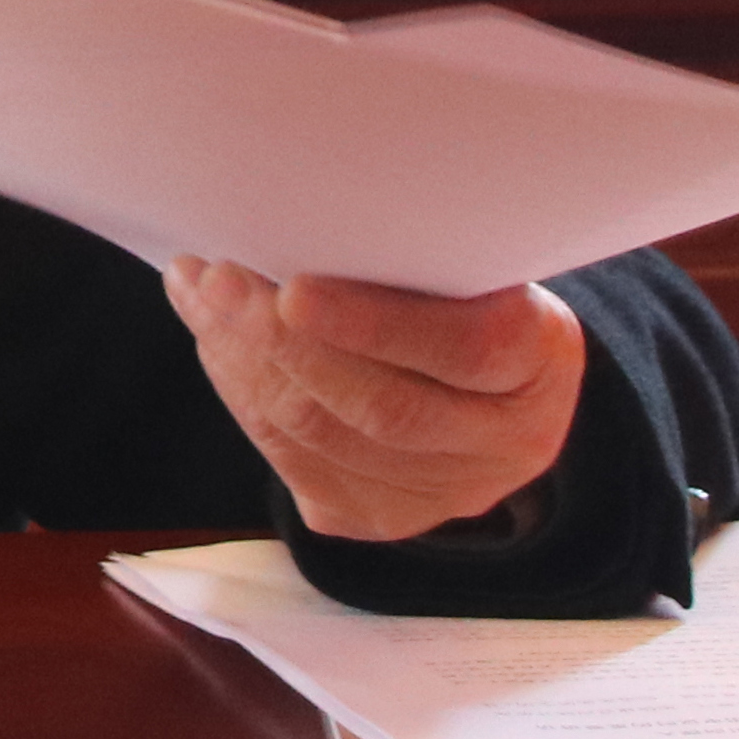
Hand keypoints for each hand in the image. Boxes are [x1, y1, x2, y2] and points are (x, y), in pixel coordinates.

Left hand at [165, 260, 587, 543]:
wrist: (499, 389)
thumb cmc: (469, 294)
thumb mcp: (474, 264)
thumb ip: (409, 256)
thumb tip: (288, 221)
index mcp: (539, 362)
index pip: (466, 350)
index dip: (374, 324)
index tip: (293, 289)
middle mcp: (503, 445)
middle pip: (382, 407)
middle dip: (279, 340)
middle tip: (214, 278)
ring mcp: (443, 494)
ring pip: (324, 439)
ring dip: (242, 362)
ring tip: (199, 297)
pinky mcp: (380, 517)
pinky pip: (295, 465)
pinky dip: (242, 395)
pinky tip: (215, 341)